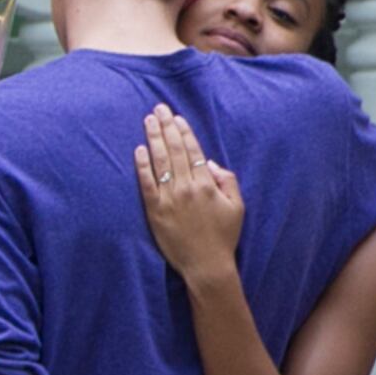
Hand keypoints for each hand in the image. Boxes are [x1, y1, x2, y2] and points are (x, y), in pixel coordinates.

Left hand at [135, 106, 242, 279]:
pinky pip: (146, 184)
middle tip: (159, 109)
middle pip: (174, 150)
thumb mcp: (237, 206)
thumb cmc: (223, 237)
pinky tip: (138, 150)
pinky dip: (142, 165)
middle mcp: (187, 187)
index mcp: (207, 184)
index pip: (193, 150)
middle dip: (166, 126)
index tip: (177, 118)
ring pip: (160, 161)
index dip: (184, 132)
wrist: (206, 265)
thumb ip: (228, 180)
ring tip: (148, 121)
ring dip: (153, 138)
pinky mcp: (155, 212)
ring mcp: (169, 199)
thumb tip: (208, 162)